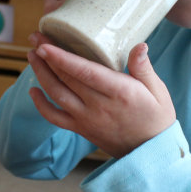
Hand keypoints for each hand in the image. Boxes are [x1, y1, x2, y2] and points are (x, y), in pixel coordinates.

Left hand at [27, 32, 175, 157]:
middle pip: (66, 79)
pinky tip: (33, 90)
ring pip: (57, 95)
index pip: (84, 72)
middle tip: (35, 38)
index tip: (45, 44)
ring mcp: (86, 119)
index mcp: (119, 92)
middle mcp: (98, 106)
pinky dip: (41, 105)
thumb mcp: (158, 90)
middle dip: (46, 57)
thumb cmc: (156, 117)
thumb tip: (140, 45)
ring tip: (32, 56)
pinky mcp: (81, 129)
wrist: (151, 153)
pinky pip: (55, 118)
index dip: (62, 58)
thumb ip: (144, 68)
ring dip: (41, 74)